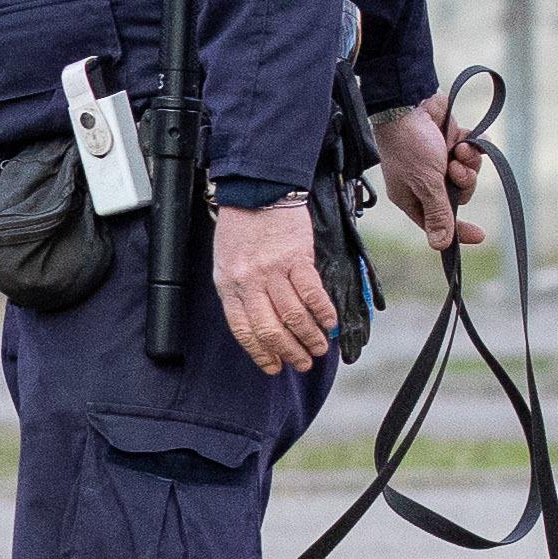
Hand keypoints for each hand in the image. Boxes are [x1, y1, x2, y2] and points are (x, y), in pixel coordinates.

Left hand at [211, 197, 333, 374]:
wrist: (257, 190)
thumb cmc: (242, 228)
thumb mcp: (227, 263)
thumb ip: (241, 292)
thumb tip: (262, 323)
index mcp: (229, 286)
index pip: (244, 330)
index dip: (261, 353)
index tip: (274, 367)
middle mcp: (248, 282)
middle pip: (270, 329)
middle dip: (289, 352)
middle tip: (304, 363)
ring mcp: (272, 271)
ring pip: (293, 316)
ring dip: (309, 338)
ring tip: (320, 348)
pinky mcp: (295, 258)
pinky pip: (311, 294)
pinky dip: (323, 313)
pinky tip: (330, 322)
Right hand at [372, 103, 484, 252]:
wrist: (409, 103)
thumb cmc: (410, 146)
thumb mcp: (426, 184)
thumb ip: (437, 213)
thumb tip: (440, 246)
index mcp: (411, 197)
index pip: (437, 222)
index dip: (457, 230)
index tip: (480, 236)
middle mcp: (424, 181)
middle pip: (457, 195)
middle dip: (463, 182)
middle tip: (456, 170)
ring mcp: (437, 161)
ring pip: (467, 172)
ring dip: (468, 162)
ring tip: (458, 150)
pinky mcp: (448, 141)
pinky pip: (471, 151)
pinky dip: (472, 145)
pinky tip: (464, 139)